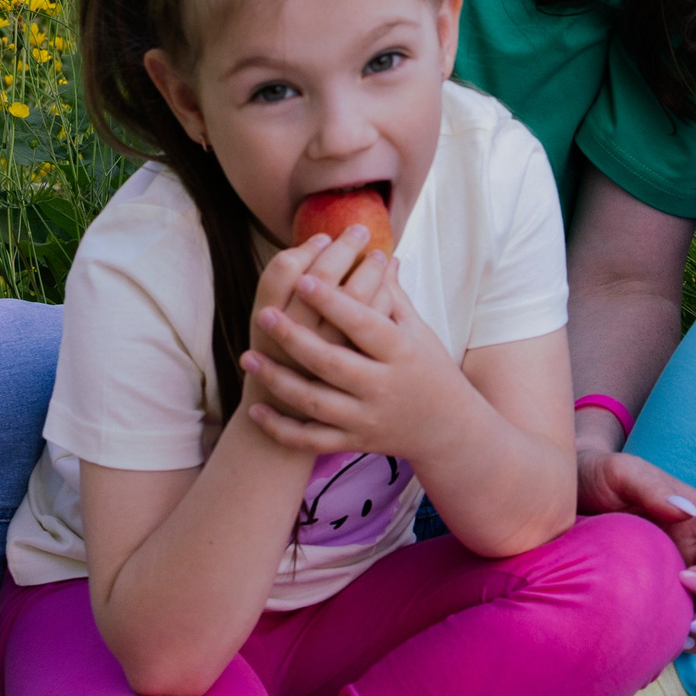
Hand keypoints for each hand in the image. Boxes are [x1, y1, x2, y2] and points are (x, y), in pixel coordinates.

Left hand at [241, 249, 469, 456]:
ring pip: (315, 402)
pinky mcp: (354, 441)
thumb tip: (377, 254)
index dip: (333, 302)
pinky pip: (311, 439)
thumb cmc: (430, 368)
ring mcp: (366, 417)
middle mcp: (382, 385)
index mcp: (400, 351)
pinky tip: (256, 410)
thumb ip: (392, 296)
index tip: (304, 279)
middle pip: (332, 362)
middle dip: (295, 339)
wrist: (447, 427)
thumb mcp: (418, 330)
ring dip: (279, 381)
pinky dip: (282, 429)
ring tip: (249, 358)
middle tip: (264, 315)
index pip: (363, 323)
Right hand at [248, 224, 390, 365]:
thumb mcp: (275, 332)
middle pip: (316, 280)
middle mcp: (291, 340)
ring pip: (351, 305)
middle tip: (359, 230)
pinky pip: (374, 329)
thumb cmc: (283, 370)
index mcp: (266, 323)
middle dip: (341, 250)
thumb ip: (290, 289)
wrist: (289, 428)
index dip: (304, 249)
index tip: (324, 236)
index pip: (281, 272)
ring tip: (381, 257)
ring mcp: (324, 358)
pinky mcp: (353, 373)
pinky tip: (388, 289)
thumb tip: (321, 242)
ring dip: (368, 273)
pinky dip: (384, 300)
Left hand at [576, 446, 695, 652]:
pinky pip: (686, 630)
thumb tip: (686, 513)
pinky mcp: (657, 603)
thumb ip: (652, 488)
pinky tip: (665, 645)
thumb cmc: (597, 477)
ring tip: (683, 632)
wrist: (562, 499)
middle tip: (685, 589)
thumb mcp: (621, 472)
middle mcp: (695, 552)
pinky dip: (687, 643)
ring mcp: (678, 581)